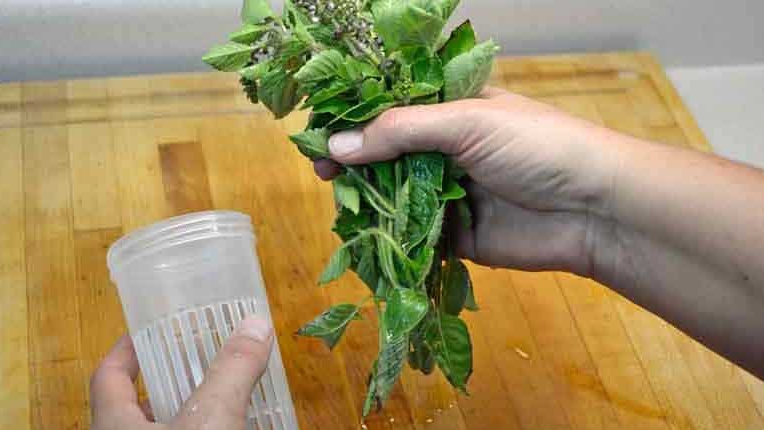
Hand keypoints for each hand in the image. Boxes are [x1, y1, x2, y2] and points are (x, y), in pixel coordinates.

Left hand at [90, 316, 273, 429]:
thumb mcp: (211, 419)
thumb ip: (232, 371)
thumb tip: (255, 323)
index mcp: (113, 422)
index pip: (108, 376)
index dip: (125, 350)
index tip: (146, 329)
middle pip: (132, 406)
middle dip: (165, 382)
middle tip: (193, 361)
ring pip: (159, 428)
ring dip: (185, 413)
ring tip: (217, 396)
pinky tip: (227, 427)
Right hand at [315, 88, 623, 276]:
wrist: (595, 210)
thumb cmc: (537, 146)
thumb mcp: (467, 122)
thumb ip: (400, 132)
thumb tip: (336, 145)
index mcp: (452, 109)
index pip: (391, 106)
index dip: (355, 116)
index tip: (320, 129)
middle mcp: (447, 149)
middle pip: (386, 153)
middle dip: (354, 161)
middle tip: (321, 171)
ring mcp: (449, 193)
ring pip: (395, 195)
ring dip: (366, 199)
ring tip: (337, 202)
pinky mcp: (455, 236)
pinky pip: (413, 235)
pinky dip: (389, 236)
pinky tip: (362, 236)